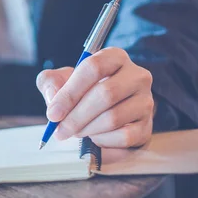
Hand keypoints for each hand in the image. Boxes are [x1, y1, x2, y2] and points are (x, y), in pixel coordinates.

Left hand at [36, 47, 154, 147]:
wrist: (104, 111)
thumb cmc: (80, 92)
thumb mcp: (60, 80)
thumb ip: (50, 82)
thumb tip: (53, 96)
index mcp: (114, 57)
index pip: (93, 68)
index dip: (70, 93)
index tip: (53, 113)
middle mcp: (137, 75)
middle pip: (105, 94)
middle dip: (76, 117)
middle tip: (59, 131)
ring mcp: (146, 101)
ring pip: (113, 117)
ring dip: (87, 129)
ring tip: (76, 131)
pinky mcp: (147, 125)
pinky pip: (124, 136)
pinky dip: (103, 140)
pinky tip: (94, 136)